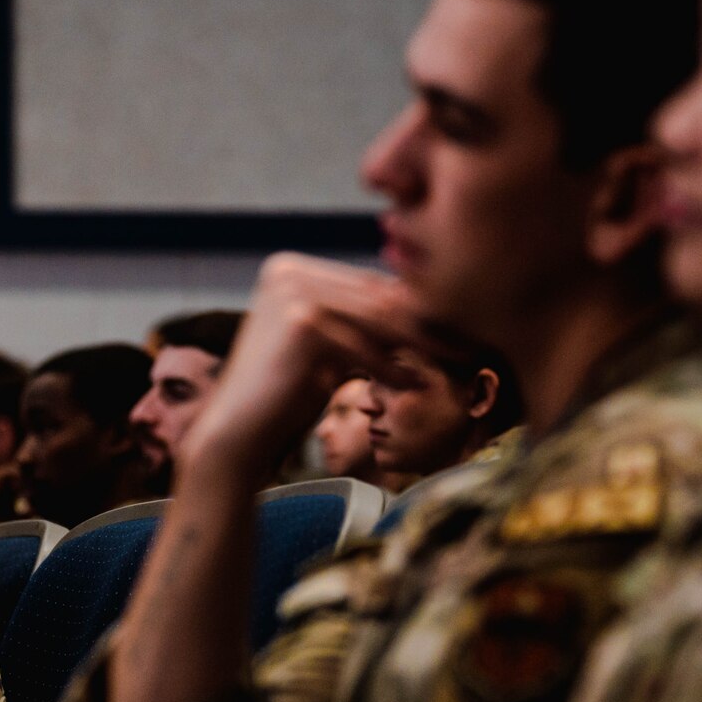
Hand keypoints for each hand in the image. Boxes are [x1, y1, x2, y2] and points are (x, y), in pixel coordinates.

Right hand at [181, 253, 434, 480]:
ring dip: (418, 345)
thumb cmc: (283, 395)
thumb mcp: (324, 346)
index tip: (452, 331)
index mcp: (290, 268)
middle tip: (465, 345)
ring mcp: (292, 293)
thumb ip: (356, 320)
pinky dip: (390, 368)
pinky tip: (413, 384)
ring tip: (453, 363)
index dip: (413, 308)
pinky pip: (362, 347)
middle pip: (373, 297)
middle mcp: (288, 271)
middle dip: (423, 324)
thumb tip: (424, 306)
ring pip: (375, 320)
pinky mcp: (301, 324)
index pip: (366, 285)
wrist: (236, 433)